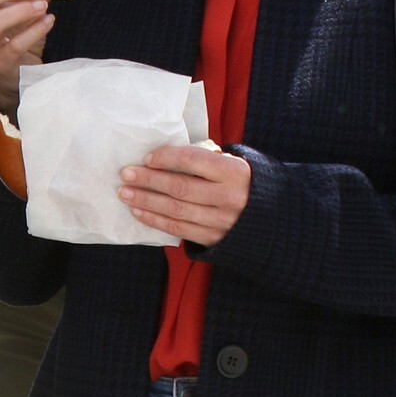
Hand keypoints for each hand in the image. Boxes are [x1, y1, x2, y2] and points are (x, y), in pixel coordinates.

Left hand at [119, 143, 251, 245]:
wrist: (269, 218)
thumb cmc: (241, 183)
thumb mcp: (233, 163)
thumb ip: (205, 159)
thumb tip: (165, 157)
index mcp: (234, 172)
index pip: (193, 161)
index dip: (166, 158)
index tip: (147, 158)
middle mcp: (228, 197)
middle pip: (180, 187)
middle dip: (149, 180)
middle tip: (126, 174)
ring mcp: (220, 221)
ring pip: (175, 210)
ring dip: (146, 201)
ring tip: (125, 194)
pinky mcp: (212, 239)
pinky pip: (178, 229)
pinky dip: (155, 220)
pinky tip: (138, 212)